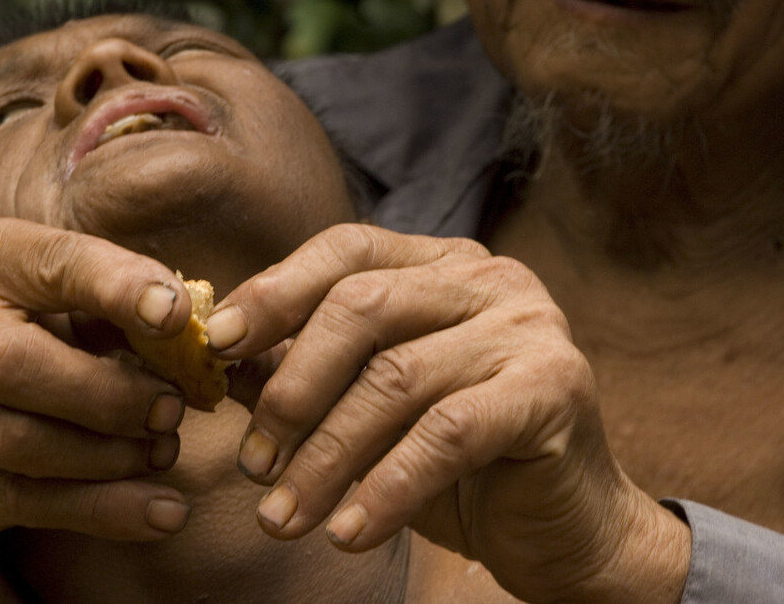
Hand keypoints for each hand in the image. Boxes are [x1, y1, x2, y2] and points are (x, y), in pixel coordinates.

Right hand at [0, 218, 197, 594]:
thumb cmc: (33, 329)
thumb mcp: (67, 293)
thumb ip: (120, 301)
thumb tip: (189, 332)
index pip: (53, 264)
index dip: (117, 286)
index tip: (176, 314)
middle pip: (12, 364)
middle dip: (108, 395)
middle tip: (172, 409)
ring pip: (22, 444)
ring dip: (111, 456)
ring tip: (165, 451)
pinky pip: (29, 503)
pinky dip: (104, 511)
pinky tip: (162, 512)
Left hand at [207, 224, 689, 602]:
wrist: (567, 528)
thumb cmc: (461, 466)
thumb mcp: (371, 413)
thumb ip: (308, 374)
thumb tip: (221, 359)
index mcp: (441, 265)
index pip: (347, 249)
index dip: (276, 290)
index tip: (216, 344)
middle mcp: (488, 278)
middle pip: (363, 306)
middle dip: (293, 389)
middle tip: (253, 464)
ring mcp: (528, 325)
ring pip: (397, 377)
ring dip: (325, 456)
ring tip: (282, 517)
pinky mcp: (554, 386)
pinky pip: (447, 433)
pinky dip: (386, 487)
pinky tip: (348, 533)